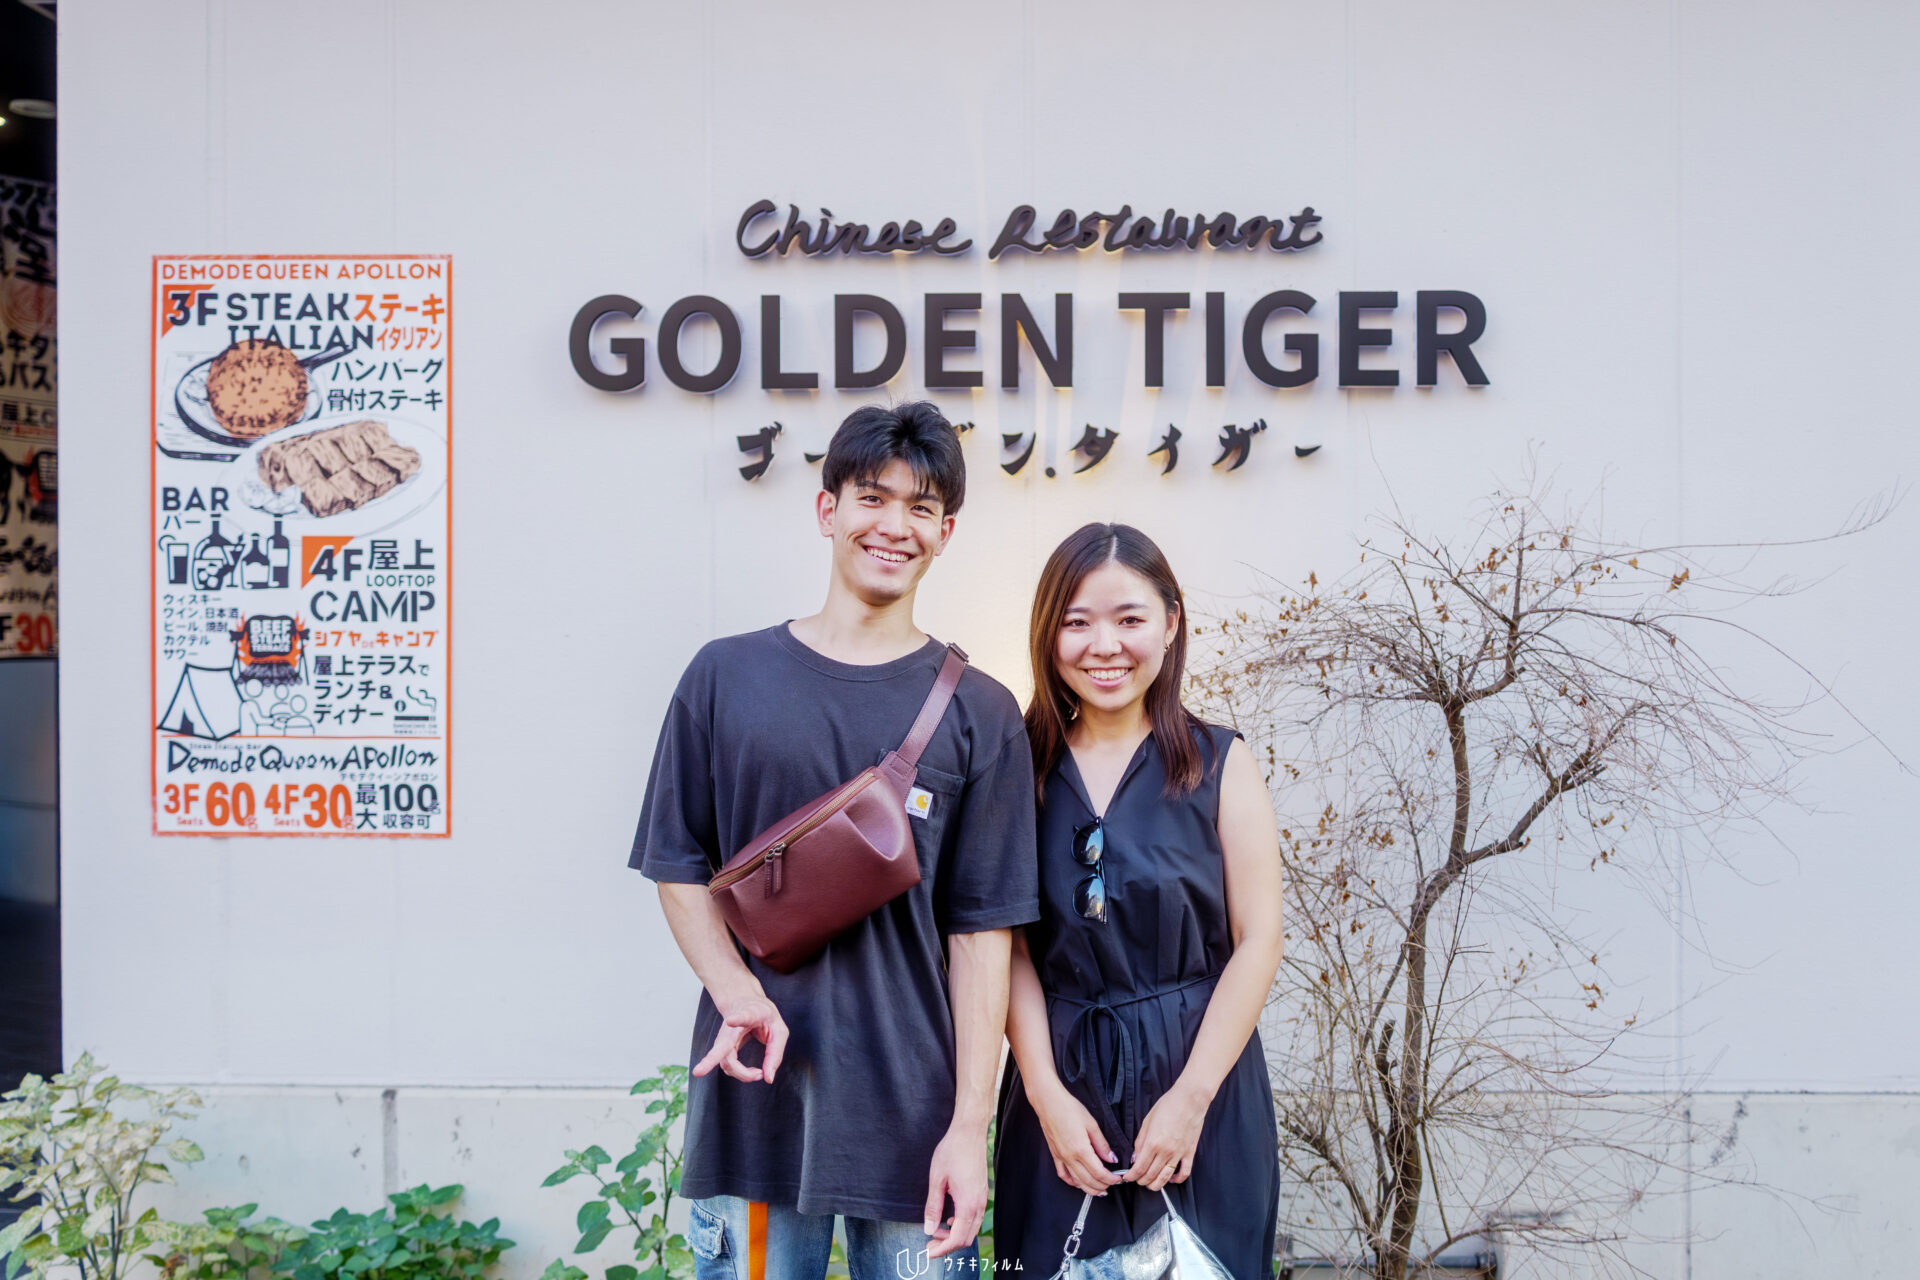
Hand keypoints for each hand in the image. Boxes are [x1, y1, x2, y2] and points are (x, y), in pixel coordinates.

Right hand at [692, 990, 787, 1083]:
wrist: (746, 1004)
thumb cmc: (764, 1017)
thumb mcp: (779, 1030)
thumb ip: (775, 1054)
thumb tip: (768, 1079)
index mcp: (749, 1015)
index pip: (742, 1017)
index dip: (737, 1019)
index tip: (730, 1020)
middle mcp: (731, 1028)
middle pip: (720, 1046)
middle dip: (710, 1060)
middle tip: (698, 1072)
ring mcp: (724, 1040)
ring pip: (726, 1063)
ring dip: (743, 1074)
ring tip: (759, 1074)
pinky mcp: (723, 1050)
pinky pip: (730, 1067)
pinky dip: (743, 1074)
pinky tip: (755, 1073)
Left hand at [923, 1122, 987, 1258]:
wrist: (969, 1132)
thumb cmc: (951, 1152)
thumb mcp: (936, 1180)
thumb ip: (933, 1207)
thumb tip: (928, 1229)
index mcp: (967, 1204)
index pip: (957, 1238)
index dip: (942, 1249)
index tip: (928, 1252)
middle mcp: (978, 1205)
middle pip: (966, 1238)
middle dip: (948, 1245)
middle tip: (929, 1244)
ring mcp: (982, 1199)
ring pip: (972, 1229)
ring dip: (955, 1236)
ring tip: (936, 1232)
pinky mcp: (982, 1193)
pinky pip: (974, 1218)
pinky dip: (962, 1225)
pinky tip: (948, 1220)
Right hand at [1030, 1081, 1122, 1196]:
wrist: (1048, 1102)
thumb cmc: (1069, 1108)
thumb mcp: (1091, 1124)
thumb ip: (1102, 1144)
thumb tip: (1111, 1158)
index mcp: (1081, 1149)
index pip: (1099, 1172)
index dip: (1110, 1179)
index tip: (1118, 1179)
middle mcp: (1069, 1157)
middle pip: (1088, 1180)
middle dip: (1102, 1186)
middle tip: (1112, 1186)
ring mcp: (1061, 1157)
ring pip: (1076, 1181)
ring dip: (1089, 1189)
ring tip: (1099, 1191)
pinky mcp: (1055, 1155)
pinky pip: (1063, 1174)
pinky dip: (1072, 1182)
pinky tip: (1078, 1183)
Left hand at [1127, 1083, 1207, 1190]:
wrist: (1189, 1099)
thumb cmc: (1168, 1105)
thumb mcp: (1147, 1121)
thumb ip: (1139, 1141)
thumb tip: (1135, 1157)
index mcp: (1152, 1142)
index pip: (1139, 1168)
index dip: (1131, 1176)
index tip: (1128, 1177)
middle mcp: (1165, 1151)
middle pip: (1150, 1176)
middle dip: (1141, 1181)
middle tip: (1137, 1180)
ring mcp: (1179, 1154)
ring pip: (1165, 1178)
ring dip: (1155, 1185)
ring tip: (1150, 1183)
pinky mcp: (1190, 1153)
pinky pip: (1184, 1173)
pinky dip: (1176, 1180)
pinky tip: (1170, 1179)